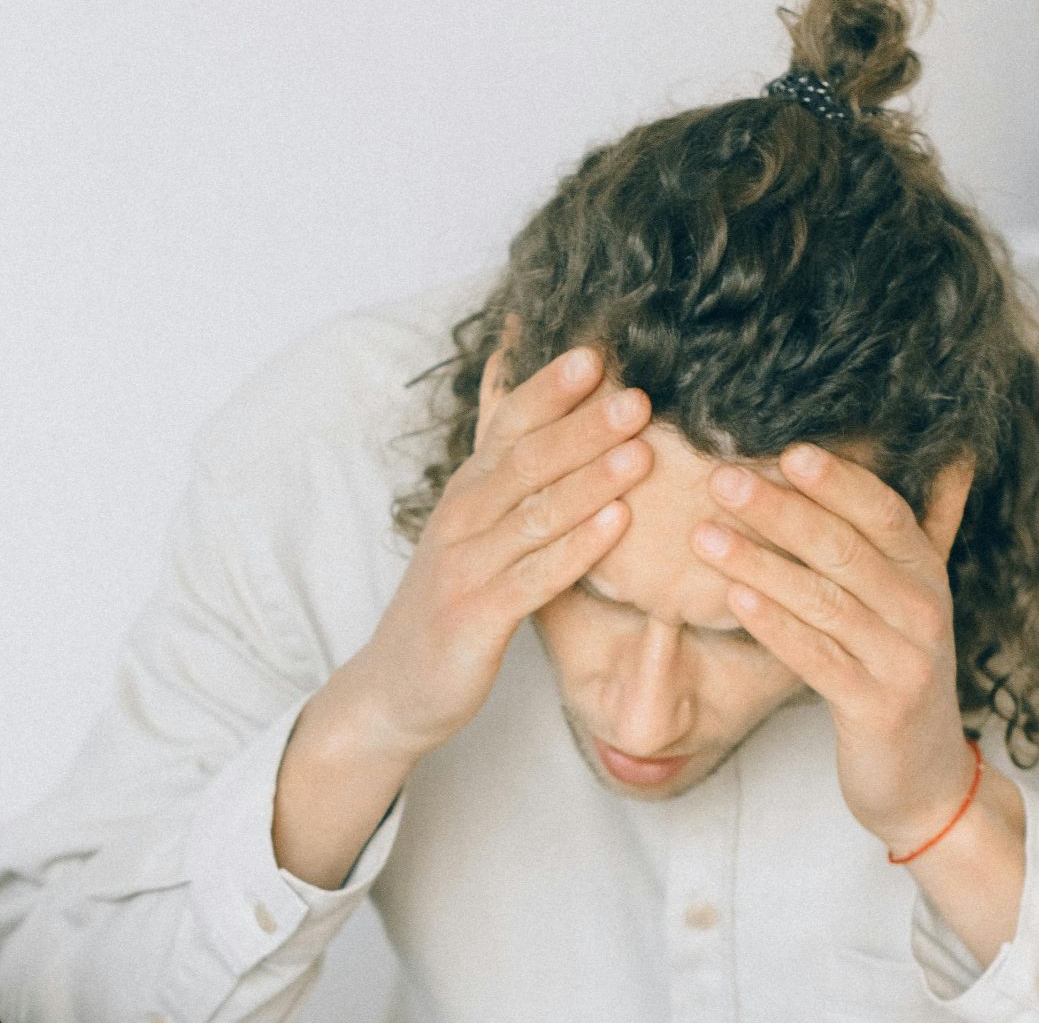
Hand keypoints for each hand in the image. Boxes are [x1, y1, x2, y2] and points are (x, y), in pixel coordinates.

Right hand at [343, 345, 651, 761]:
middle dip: (583, 427)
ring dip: (591, 481)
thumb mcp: (471, 524)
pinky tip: (617, 525)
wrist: (396, 683)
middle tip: (638, 398)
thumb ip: (502, 467)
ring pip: (535, 514)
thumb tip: (513, 387)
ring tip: (642, 453)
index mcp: (466, 491)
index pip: (509, 425)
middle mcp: (461, 518)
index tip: (597, 354)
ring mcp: (466, 566)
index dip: (550, 390)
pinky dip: (577, 548)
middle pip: (526, 461)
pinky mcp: (477, 616)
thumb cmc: (450, 597)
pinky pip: (534, 576)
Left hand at [689, 443, 977, 852]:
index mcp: (927, 576)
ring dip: (759, 562)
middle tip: (722, 480)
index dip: (839, 481)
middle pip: (847, 549)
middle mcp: (924, 612)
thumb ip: (919, 531)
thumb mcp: (912, 599)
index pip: (886, 513)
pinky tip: (732, 596)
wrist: (923, 779)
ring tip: (703, 536)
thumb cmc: (897, 671)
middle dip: (781, 511)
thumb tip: (952, 454)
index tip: (786, 448)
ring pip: (824, 600)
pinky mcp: (875, 707)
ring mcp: (903, 662)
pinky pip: (816, 657)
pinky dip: (774, 623)